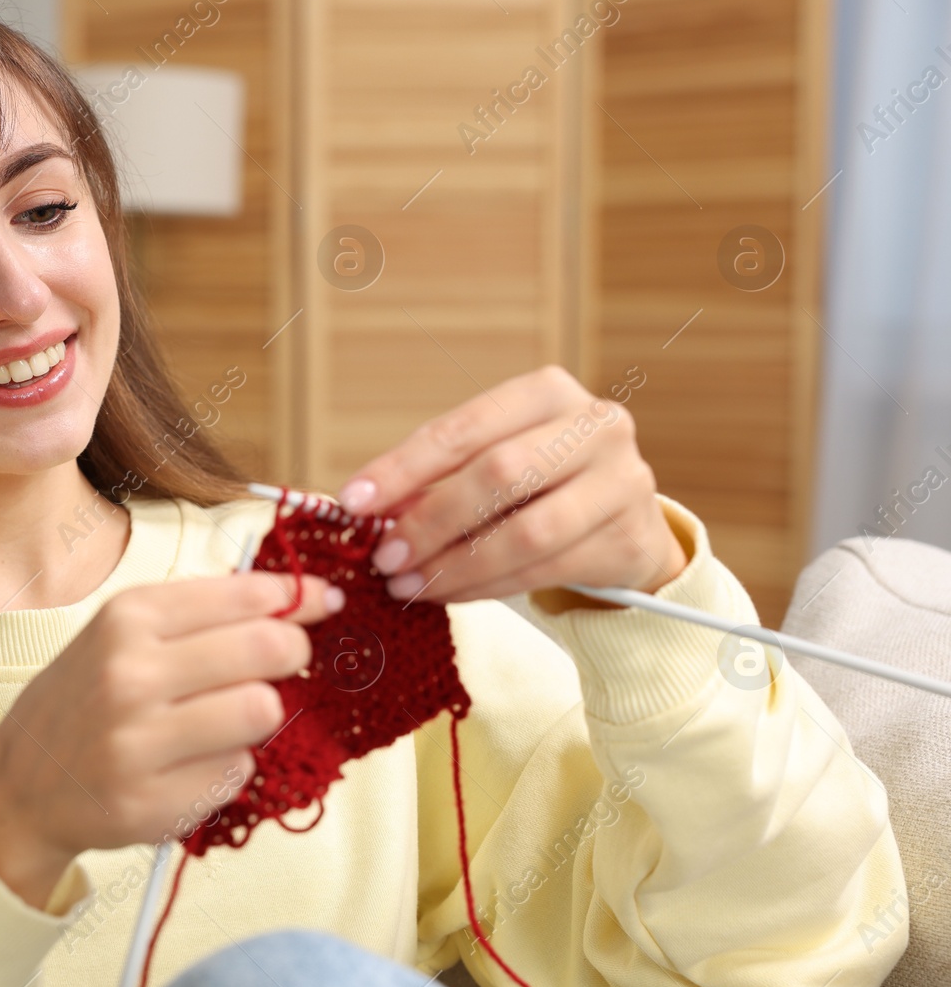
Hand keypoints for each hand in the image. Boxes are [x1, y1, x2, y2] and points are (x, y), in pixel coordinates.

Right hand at [0, 571, 340, 908]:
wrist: (19, 784)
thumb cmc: (86, 697)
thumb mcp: (123, 633)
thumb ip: (201, 613)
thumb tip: (298, 597)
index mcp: (127, 618)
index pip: (246, 595)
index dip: (300, 598)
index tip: (325, 602)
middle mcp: (130, 675)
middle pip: (267, 650)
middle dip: (294, 653)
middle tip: (290, 662)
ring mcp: (138, 742)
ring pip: (261, 712)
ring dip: (260, 715)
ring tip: (229, 717)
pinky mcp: (150, 801)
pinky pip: (236, 772)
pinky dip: (229, 766)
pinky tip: (193, 762)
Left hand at [336, 365, 687, 604]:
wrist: (627, 525)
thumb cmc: (541, 486)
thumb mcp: (493, 465)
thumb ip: (438, 480)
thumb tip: (369, 511)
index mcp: (547, 392)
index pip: (463, 427)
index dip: (403, 466)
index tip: (354, 500)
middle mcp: (594, 425)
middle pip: (497, 474)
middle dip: (430, 521)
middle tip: (384, 556)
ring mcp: (622, 480)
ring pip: (524, 532)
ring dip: (456, 565)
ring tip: (408, 583)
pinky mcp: (631, 536)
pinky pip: (544, 570)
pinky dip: (487, 587)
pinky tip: (450, 594)